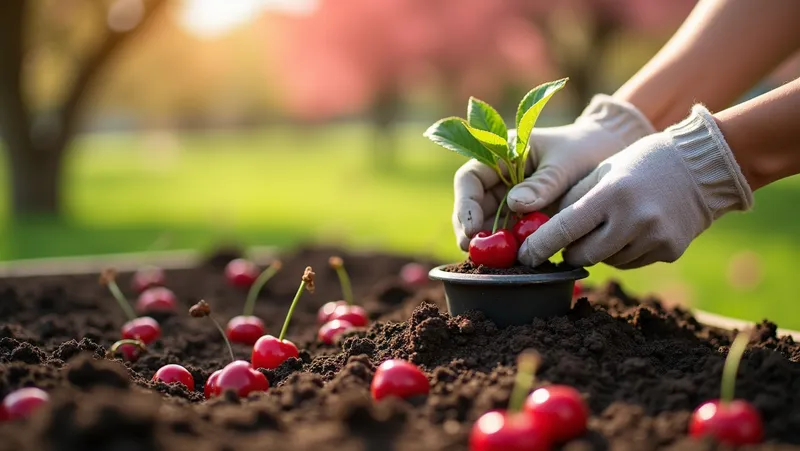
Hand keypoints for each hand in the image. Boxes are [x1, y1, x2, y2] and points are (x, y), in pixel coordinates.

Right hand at [453, 95, 654, 249]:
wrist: (608, 153)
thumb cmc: (584, 149)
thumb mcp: (564, 163)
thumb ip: (542, 184)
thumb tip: (514, 205)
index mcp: (502, 155)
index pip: (470, 179)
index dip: (465, 204)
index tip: (472, 227)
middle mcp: (500, 178)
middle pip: (473, 206)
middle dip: (471, 230)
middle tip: (476, 251)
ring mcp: (512, 199)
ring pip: (488, 223)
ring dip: (490, 242)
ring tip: (495, 260)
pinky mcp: (525, 217)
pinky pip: (511, 234)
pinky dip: (510, 247)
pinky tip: (513, 260)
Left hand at [518, 105, 753, 268]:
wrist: (701, 167)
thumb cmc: (640, 164)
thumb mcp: (601, 172)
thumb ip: (572, 201)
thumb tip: (541, 233)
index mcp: (612, 193)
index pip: (566, 228)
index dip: (541, 246)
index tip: (525, 256)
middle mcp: (634, 219)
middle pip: (584, 255)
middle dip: (570, 250)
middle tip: (570, 238)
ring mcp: (655, 238)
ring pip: (607, 261)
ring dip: (600, 249)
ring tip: (614, 222)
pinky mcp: (670, 251)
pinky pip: (631, 262)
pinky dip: (624, 251)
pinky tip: (635, 228)